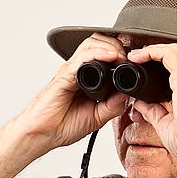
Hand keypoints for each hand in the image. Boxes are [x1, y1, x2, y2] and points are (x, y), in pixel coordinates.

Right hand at [19, 33, 127, 149]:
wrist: (43, 135)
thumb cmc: (62, 126)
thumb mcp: (97, 117)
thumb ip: (113, 105)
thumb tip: (129, 94)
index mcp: (86, 77)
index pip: (103, 53)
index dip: (120, 52)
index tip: (133, 61)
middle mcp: (77, 70)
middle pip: (98, 42)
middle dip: (117, 44)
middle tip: (129, 57)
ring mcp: (70, 71)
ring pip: (91, 44)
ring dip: (110, 46)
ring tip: (122, 56)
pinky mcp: (64, 76)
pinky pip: (82, 58)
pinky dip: (98, 54)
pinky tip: (111, 57)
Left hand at [127, 43, 176, 162]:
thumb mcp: (165, 124)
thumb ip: (153, 112)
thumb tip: (140, 104)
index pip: (176, 67)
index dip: (158, 61)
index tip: (140, 65)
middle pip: (176, 54)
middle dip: (154, 51)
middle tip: (136, 58)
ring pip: (173, 49)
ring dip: (151, 49)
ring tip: (135, 55)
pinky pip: (168, 54)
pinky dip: (152, 51)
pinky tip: (139, 57)